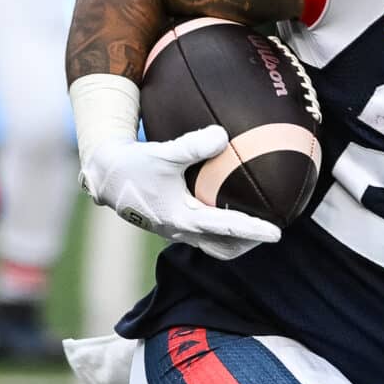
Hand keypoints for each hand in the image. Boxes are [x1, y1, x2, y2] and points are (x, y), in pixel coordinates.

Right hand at [81, 124, 282, 260]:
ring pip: (213, 246)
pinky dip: (221, 231)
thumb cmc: (134, 164)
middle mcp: (180, 230)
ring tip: (255, 227)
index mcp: (181, 218)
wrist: (105, 175)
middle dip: (248, 244)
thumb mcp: (164, 153)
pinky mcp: (171, 224)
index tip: (277, 233)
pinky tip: (228, 209)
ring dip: (235, 241)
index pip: (225, 228)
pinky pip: (203, 236)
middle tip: (271, 231)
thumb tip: (223, 135)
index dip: (254, 230)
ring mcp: (175, 230)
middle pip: (223, 248)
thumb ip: (193, 146)